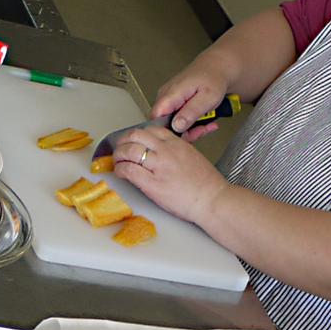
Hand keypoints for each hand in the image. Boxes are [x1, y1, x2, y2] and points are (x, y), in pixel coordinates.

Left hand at [113, 123, 231, 224]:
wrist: (212, 200)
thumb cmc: (206, 183)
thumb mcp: (191, 156)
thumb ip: (174, 150)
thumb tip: (158, 152)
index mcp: (177, 143)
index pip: (150, 130)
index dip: (137, 135)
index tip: (132, 141)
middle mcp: (166, 151)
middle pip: (135, 136)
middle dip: (123, 142)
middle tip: (120, 150)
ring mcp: (159, 166)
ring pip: (129, 150)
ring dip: (118, 155)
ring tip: (118, 161)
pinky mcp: (152, 183)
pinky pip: (129, 170)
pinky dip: (120, 169)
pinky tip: (121, 173)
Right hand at [153, 57, 232, 138]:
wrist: (216, 67)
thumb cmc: (214, 78)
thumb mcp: (208, 97)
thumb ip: (191, 112)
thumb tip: (176, 126)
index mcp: (171, 94)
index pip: (156, 120)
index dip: (169, 132)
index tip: (186, 135)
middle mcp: (166, 96)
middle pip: (165, 125)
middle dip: (185, 132)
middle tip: (202, 130)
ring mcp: (169, 100)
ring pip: (173, 124)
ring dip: (190, 129)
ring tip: (206, 124)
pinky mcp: (174, 102)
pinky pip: (178, 119)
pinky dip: (191, 123)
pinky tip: (203, 121)